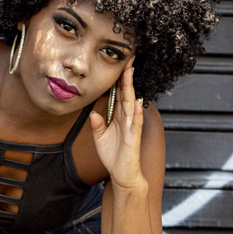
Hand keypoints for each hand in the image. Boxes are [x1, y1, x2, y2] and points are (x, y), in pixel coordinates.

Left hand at [89, 62, 146, 190]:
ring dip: (131, 87)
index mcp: (118, 117)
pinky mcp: (133, 137)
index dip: (117, 80)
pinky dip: (138, 112)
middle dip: (126, 76)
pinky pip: (135, 123)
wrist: (122, 174)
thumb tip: (93, 113)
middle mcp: (126, 118)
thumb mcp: (100, 138)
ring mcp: (131, 127)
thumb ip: (97, 125)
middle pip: (126, 93)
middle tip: (127, 58)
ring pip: (131, 103)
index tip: (117, 64)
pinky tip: (139, 102)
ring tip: (131, 72)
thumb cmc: (113, 157)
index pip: (118, 94)